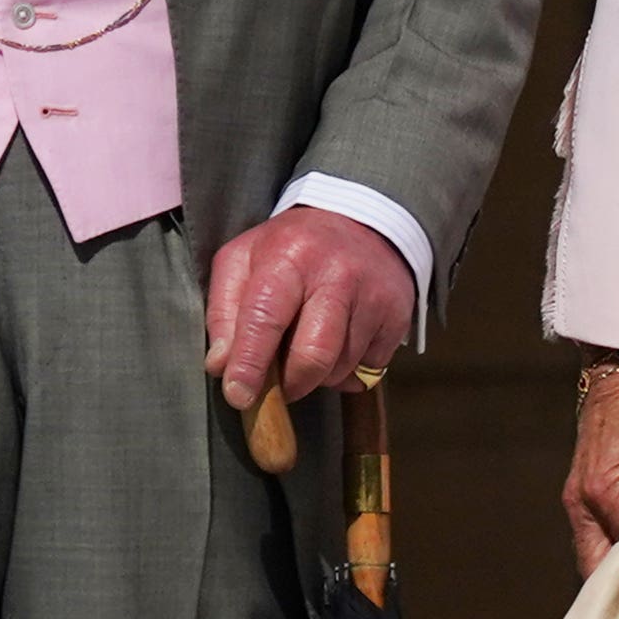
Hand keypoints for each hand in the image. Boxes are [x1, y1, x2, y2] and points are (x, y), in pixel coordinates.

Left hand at [205, 204, 417, 411]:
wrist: (363, 222)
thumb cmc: (290, 249)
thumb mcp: (243, 260)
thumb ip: (223, 311)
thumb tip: (221, 366)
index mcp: (290, 256)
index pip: (265, 317)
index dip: (250, 363)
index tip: (239, 396)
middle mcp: (337, 275)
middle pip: (312, 355)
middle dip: (289, 384)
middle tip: (278, 383)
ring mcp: (373, 297)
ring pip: (339, 369)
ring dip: (317, 376)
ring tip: (308, 347)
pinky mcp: (397, 318)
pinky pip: (367, 370)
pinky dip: (346, 371)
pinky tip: (338, 344)